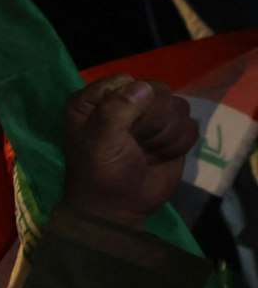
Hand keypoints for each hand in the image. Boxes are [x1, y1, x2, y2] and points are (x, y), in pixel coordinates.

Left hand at [60, 75, 196, 227]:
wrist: (119, 206)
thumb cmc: (101, 171)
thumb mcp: (100, 140)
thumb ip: (116, 110)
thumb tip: (143, 87)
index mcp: (95, 99)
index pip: (127, 81)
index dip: (131, 104)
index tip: (120, 129)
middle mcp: (123, 101)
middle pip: (158, 91)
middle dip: (151, 122)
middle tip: (133, 143)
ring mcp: (151, 116)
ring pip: (179, 107)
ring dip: (164, 136)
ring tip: (144, 152)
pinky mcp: (172, 132)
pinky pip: (190, 126)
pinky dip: (177, 145)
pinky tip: (159, 157)